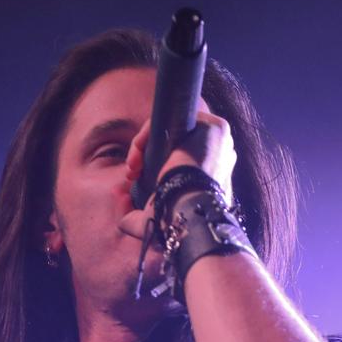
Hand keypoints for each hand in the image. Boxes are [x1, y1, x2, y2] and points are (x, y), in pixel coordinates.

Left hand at [117, 113, 237, 240]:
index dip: (154, 166)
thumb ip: (137, 220)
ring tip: (132, 167)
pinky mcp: (214, 126)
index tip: (137, 180)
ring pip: (172, 129)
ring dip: (144, 146)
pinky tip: (138, 154)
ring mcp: (220, 140)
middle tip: (132, 174)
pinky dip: (149, 133)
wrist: (190, 215)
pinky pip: (174, 118)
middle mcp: (220, 156)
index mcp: (213, 176)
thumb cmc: (177, 223)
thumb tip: (122, 215)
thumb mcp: (155, 222)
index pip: (180, 157)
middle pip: (174, 142)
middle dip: (147, 156)